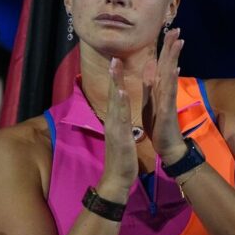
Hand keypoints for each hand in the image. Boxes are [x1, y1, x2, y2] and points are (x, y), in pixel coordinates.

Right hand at [98, 57, 137, 190]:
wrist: (116, 178)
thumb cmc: (121, 157)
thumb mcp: (121, 135)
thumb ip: (121, 122)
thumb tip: (121, 113)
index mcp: (115, 120)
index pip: (116, 95)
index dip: (116, 78)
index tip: (116, 61)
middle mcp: (112, 120)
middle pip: (113, 93)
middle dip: (113, 75)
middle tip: (114, 56)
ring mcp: (114, 127)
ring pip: (115, 101)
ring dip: (116, 83)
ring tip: (115, 66)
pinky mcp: (120, 135)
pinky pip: (120, 117)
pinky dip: (121, 103)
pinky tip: (122, 92)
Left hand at [142, 28, 186, 163]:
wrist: (167, 145)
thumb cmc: (158, 124)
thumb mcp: (151, 100)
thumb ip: (150, 83)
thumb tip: (152, 65)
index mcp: (159, 88)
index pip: (162, 64)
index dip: (165, 49)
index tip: (169, 31)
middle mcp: (166, 91)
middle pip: (168, 65)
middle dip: (172, 48)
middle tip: (177, 29)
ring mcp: (168, 99)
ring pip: (170, 75)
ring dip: (174, 59)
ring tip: (178, 43)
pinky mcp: (168, 110)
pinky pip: (169, 93)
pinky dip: (171, 81)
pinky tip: (174, 69)